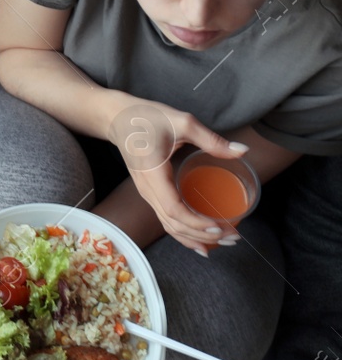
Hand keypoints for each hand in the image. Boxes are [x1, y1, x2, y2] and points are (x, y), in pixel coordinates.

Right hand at [107, 94, 248, 253]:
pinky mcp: (149, 193)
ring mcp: (146, 193)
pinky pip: (165, 219)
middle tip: (232, 237)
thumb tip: (243, 150)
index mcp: (153, 174)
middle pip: (173, 223)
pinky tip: (199, 241)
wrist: (116, 117)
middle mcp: (147, 189)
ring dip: (194, 238)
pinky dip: (183, 233)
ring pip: (168, 225)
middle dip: (203, 235)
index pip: (174, 209)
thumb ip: (212, 139)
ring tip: (221, 242)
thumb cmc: (146, 117)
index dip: (196, 223)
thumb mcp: (181, 122)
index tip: (219, 226)